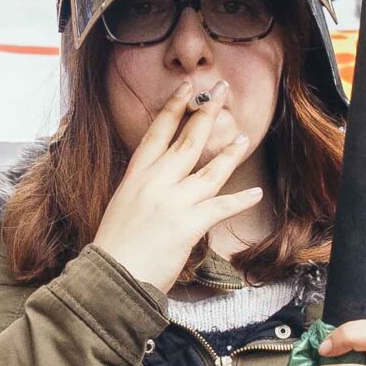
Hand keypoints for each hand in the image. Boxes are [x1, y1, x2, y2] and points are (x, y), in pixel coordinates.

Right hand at [92, 77, 262, 294]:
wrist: (110, 277)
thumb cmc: (114, 248)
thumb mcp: (121, 207)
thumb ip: (141, 190)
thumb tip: (156, 182)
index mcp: (136, 177)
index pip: (157, 133)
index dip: (174, 108)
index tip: (187, 88)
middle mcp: (155, 183)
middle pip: (187, 141)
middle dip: (206, 113)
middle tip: (221, 91)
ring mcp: (173, 202)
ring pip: (209, 170)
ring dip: (229, 153)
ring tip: (243, 137)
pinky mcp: (188, 224)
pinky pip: (220, 207)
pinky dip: (239, 201)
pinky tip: (255, 193)